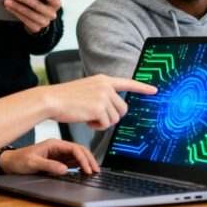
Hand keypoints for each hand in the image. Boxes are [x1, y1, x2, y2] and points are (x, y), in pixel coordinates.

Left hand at [0, 139, 99, 175]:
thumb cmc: (19, 160)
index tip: (87, 169)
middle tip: (96, 171)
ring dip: (86, 163)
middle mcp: (58, 148)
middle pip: (79, 151)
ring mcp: (58, 154)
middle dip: (89, 160)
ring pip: (77, 156)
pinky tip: (84, 172)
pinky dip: (80, 166)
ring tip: (93, 172)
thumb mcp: (32, 163)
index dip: (83, 158)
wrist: (10, 163)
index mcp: (53, 144)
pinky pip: (72, 162)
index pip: (74, 149)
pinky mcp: (57, 161)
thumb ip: (49, 166)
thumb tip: (64, 170)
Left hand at [4, 0, 61, 34]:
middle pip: (38, 6)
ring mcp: (44, 22)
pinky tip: (9, 7)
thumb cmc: (40, 1)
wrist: (40, 17)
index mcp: (56, 3)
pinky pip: (24, 20)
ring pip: (29, 14)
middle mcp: (52, 13)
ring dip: (17, 7)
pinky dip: (15, 13)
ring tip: (7, 1)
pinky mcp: (36, 28)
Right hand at [42, 75, 156, 129]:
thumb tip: (114, 108)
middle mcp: (106, 86)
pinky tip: (86, 120)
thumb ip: (101, 94)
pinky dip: (97, 127)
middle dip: (112, 117)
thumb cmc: (65, 98)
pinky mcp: (99, 108)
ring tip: (88, 116)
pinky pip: (106, 124)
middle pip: (123, 109)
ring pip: (115, 118)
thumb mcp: (86, 90)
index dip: (142, 88)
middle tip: (96, 117)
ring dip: (103, 122)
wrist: (51, 100)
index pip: (128, 83)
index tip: (154, 90)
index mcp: (103, 80)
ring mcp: (104, 96)